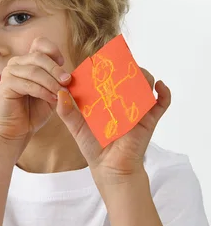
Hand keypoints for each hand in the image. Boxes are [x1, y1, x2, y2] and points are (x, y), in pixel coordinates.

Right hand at [0, 37, 68, 151]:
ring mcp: (9, 72)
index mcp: (28, 60)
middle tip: (67, 81)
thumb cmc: (33, 111)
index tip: (64, 64)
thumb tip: (70, 75)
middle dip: (56, 69)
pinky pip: (28, 84)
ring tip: (61, 94)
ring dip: (51, 83)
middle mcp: (17, 62)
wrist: (16, 130)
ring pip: (35, 71)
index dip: (53, 50)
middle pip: (39, 56)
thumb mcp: (51, 92)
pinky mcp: (5, 85)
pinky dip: (42, 91)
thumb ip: (58, 81)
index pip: (40, 43)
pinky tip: (51, 99)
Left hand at [56, 68, 170, 185]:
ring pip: (145, 84)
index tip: (100, 57)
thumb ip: (66, 111)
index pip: (108, 76)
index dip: (106, 65)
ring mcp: (137, 107)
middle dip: (126, 65)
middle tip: (119, 62)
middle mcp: (123, 99)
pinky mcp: (149, 119)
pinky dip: (164, 93)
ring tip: (135, 73)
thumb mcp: (76, 126)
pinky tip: (159, 86)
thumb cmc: (94, 146)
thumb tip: (60, 92)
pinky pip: (161, 103)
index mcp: (106, 97)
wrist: (110, 169)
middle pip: (128, 75)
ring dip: (143, 75)